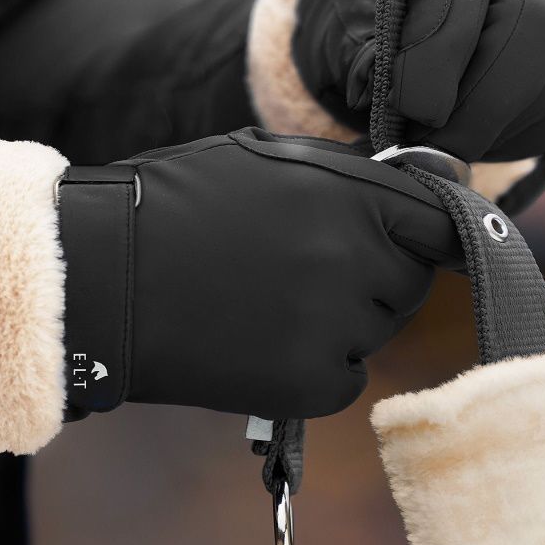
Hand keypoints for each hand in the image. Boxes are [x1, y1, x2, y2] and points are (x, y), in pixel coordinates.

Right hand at [114, 128, 460, 418]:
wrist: (105, 276)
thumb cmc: (179, 204)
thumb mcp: (267, 159)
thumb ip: (346, 177)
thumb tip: (406, 191)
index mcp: (348, 196)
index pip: (440, 223)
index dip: (435, 232)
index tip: (430, 242)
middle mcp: (352, 260)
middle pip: (411, 282)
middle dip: (378, 274)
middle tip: (312, 266)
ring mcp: (333, 327)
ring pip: (376, 329)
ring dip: (344, 319)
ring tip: (274, 299)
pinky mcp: (307, 386)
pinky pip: (346, 376)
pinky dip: (319, 363)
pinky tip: (266, 339)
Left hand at [292, 0, 544, 161]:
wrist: (414, 33)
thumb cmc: (371, 28)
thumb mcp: (344, 27)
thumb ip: (355, 50)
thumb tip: (376, 85)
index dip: (436, 50)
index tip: (409, 110)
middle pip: (530, 26)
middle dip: (476, 105)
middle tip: (428, 154)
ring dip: (491, 131)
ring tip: (439, 149)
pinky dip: (517, 140)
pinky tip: (474, 140)